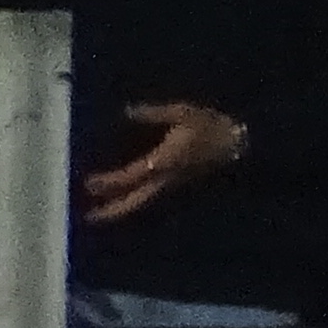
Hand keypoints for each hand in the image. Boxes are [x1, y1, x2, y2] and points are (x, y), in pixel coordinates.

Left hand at [78, 100, 243, 226]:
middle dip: (113, 210)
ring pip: (143, 202)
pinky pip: (150, 196)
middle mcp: (167, 178)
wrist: (238, 143)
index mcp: (166, 160)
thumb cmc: (211, 125)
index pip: (133, 176)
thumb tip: (126, 111)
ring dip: (121, 210)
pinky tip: (123, 201)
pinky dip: (133, 201)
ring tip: (100, 214)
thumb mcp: (182, 112)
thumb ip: (152, 114)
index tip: (88, 183)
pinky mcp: (177, 184)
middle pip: (136, 200)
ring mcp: (173, 184)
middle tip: (89, 217)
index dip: (110, 181)